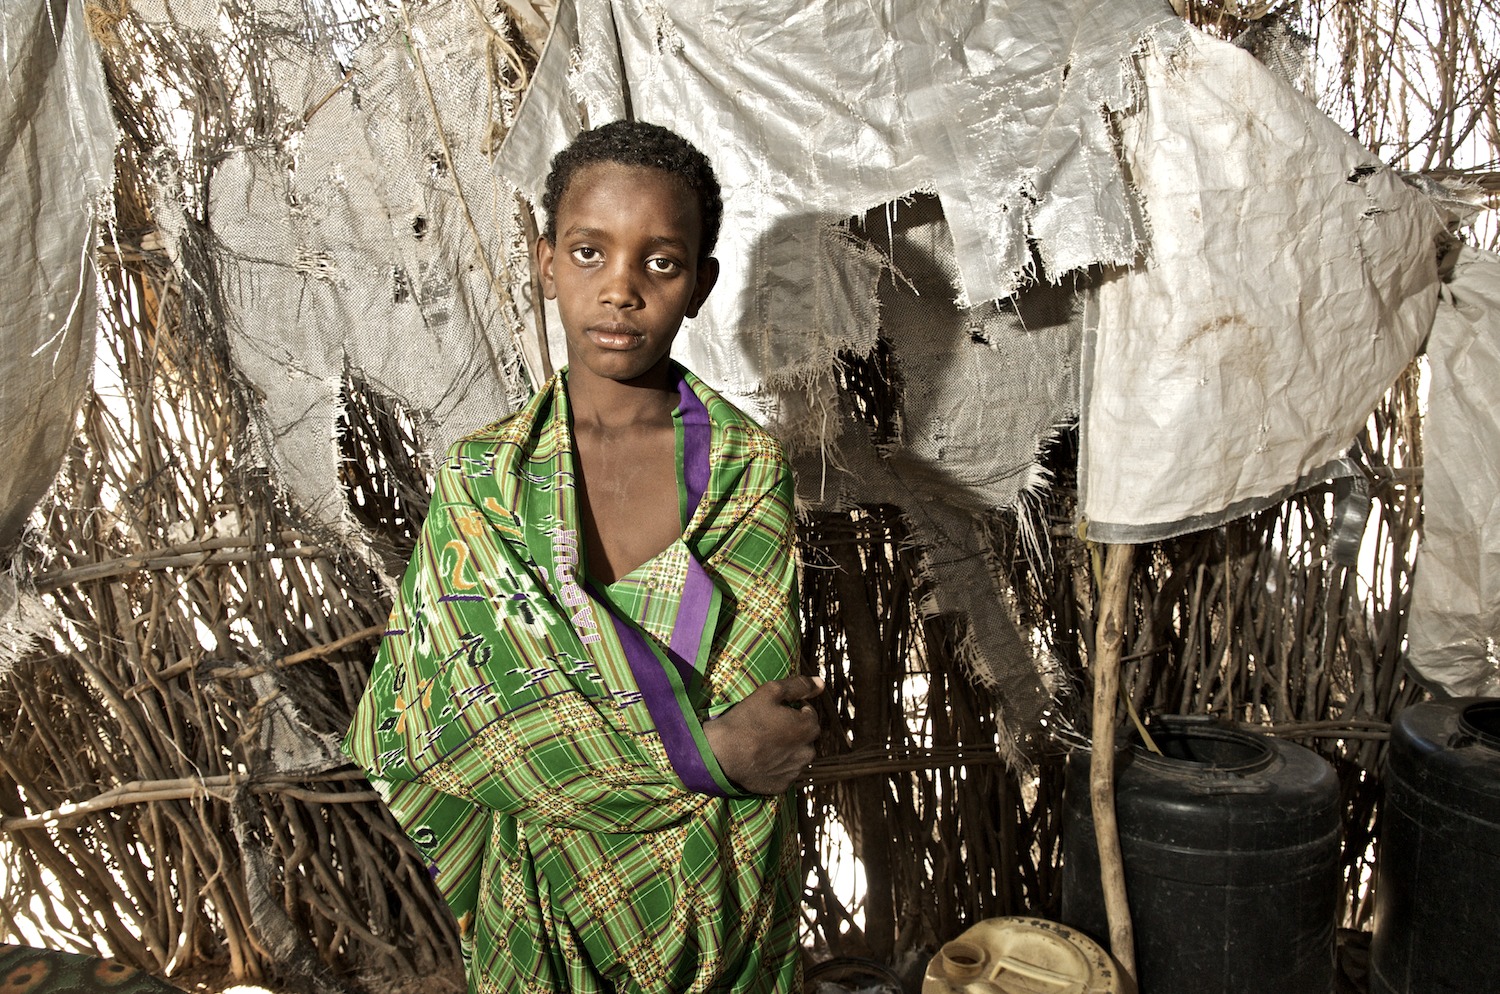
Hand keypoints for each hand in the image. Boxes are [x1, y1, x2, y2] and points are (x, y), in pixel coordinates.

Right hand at [703, 676, 823, 794]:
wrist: (721, 754)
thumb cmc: (746, 720)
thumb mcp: (770, 692)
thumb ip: (799, 686)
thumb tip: (820, 682)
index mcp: (808, 727)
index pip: (809, 713)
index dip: (792, 709)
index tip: (774, 711)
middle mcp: (808, 751)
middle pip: (805, 735)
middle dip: (793, 729)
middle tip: (768, 726)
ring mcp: (795, 770)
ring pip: (797, 754)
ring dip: (787, 748)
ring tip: (764, 743)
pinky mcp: (783, 785)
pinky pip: (785, 771)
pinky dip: (778, 765)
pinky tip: (762, 758)